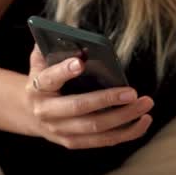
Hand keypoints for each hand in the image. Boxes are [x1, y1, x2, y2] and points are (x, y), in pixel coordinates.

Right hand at [24, 44, 153, 148]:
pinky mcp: (73, 142)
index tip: (80, 62)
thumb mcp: (42, 61)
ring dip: (124, 117)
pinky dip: (126, 132)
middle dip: (107, 100)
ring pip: (95, 127)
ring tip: (145, 104)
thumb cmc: (45, 78)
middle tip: (133, 92)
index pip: (49, 78)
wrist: (30, 111)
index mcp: (37, 87)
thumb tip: (74, 32)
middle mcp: (46, 112)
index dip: (64, 70)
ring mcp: (59, 130)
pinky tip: (144, 121)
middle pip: (79, 107)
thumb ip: (53, 47)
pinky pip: (103, 141)